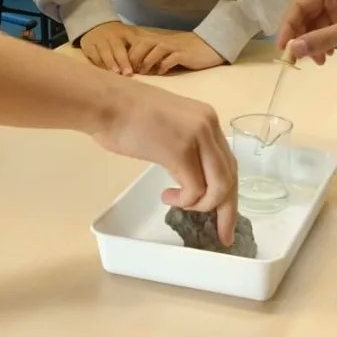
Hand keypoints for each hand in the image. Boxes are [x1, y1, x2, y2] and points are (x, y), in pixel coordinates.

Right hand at [80, 21, 150, 75]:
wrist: (95, 25)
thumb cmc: (117, 36)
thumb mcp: (128, 36)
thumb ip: (137, 47)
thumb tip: (148, 66)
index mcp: (125, 32)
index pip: (132, 42)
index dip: (136, 55)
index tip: (140, 67)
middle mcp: (112, 35)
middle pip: (118, 48)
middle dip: (123, 61)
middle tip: (128, 73)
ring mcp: (99, 40)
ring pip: (105, 52)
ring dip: (110, 63)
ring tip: (115, 73)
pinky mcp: (88, 46)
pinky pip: (94, 55)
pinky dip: (99, 63)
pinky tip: (103, 72)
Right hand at [92, 79, 237, 244]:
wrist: (106, 103)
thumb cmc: (126, 114)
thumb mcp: (170, 126)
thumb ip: (187, 144)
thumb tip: (189, 171)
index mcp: (207, 119)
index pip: (228, 162)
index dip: (230, 192)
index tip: (226, 218)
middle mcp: (209, 126)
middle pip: (230, 177)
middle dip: (226, 210)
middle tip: (220, 233)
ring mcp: (197, 137)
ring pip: (219, 187)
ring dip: (201, 205)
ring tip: (178, 204)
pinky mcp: (181, 151)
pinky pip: (195, 189)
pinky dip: (184, 201)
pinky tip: (167, 197)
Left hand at [128, 31, 224, 75]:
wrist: (211, 45)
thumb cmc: (189, 51)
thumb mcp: (170, 52)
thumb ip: (157, 57)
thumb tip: (142, 69)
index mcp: (160, 41)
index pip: (139, 43)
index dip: (129, 54)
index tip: (123, 66)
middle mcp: (165, 42)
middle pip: (143, 45)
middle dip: (134, 57)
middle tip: (129, 71)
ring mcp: (175, 47)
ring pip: (155, 50)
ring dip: (146, 62)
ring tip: (142, 73)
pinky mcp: (184, 54)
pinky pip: (171, 58)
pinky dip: (163, 66)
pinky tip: (161, 72)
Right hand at [278, 0, 336, 64]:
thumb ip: (321, 39)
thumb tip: (292, 49)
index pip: (298, 4)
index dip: (288, 26)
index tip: (283, 48)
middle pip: (303, 14)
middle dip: (301, 37)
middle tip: (300, 59)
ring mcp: (336, 3)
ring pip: (312, 24)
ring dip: (312, 43)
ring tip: (319, 61)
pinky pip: (323, 28)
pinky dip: (322, 42)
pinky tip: (327, 55)